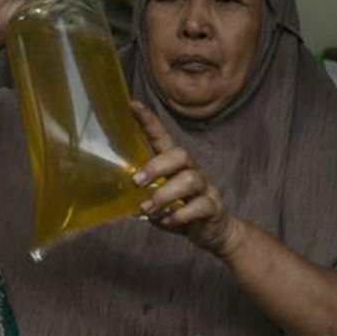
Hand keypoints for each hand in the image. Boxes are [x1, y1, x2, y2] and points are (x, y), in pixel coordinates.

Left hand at [129, 101, 243, 256]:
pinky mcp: (213, 207)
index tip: (133, 105)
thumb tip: (121, 194)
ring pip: (190, 180)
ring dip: (164, 195)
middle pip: (180, 155)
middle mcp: (192, 170)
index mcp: (176, 164)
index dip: (149, 121)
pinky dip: (180, 215)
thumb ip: (145, 193)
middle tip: (137, 182)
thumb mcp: (162, 198)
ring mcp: (205, 188)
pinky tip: (167, 221)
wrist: (214, 231)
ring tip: (148, 209)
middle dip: (156, 167)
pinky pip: (200, 206)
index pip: (162, 137)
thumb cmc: (182, 209)